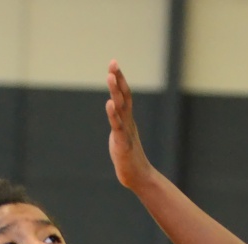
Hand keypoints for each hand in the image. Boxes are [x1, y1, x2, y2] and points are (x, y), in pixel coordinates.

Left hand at [106, 60, 153, 189]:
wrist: (138, 177)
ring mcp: (126, 132)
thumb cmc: (129, 158)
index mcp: (127, 119)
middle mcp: (127, 122)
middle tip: (113, 63)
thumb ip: (118, 123)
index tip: (114, 64)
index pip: (124, 95)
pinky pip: (117, 127)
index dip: (119, 79)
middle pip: (123, 96)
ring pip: (120, 108)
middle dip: (118, 79)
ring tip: (110, 76)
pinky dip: (113, 115)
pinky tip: (109, 103)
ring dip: (115, 91)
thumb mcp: (122, 135)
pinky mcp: (122, 144)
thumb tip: (115, 113)